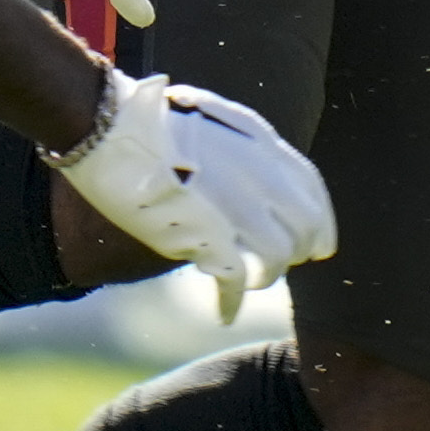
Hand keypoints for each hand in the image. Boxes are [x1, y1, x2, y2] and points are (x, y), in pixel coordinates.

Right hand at [50, 69, 335, 320]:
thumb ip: (239, 147)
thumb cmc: (148, 117)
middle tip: (293, 262)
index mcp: (261, 142)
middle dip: (304, 249)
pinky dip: (232, 301)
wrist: (107, 124)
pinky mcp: (203, 236)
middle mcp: (258, 174)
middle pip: (306, 226)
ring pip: (280, 255)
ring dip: (270, 274)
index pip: (312, 188)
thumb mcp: (213, 119)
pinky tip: (226, 313)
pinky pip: (234, 279)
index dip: (321, 219)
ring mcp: (234, 206)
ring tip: (256, 280)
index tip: (320, 239)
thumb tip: (253, 171)